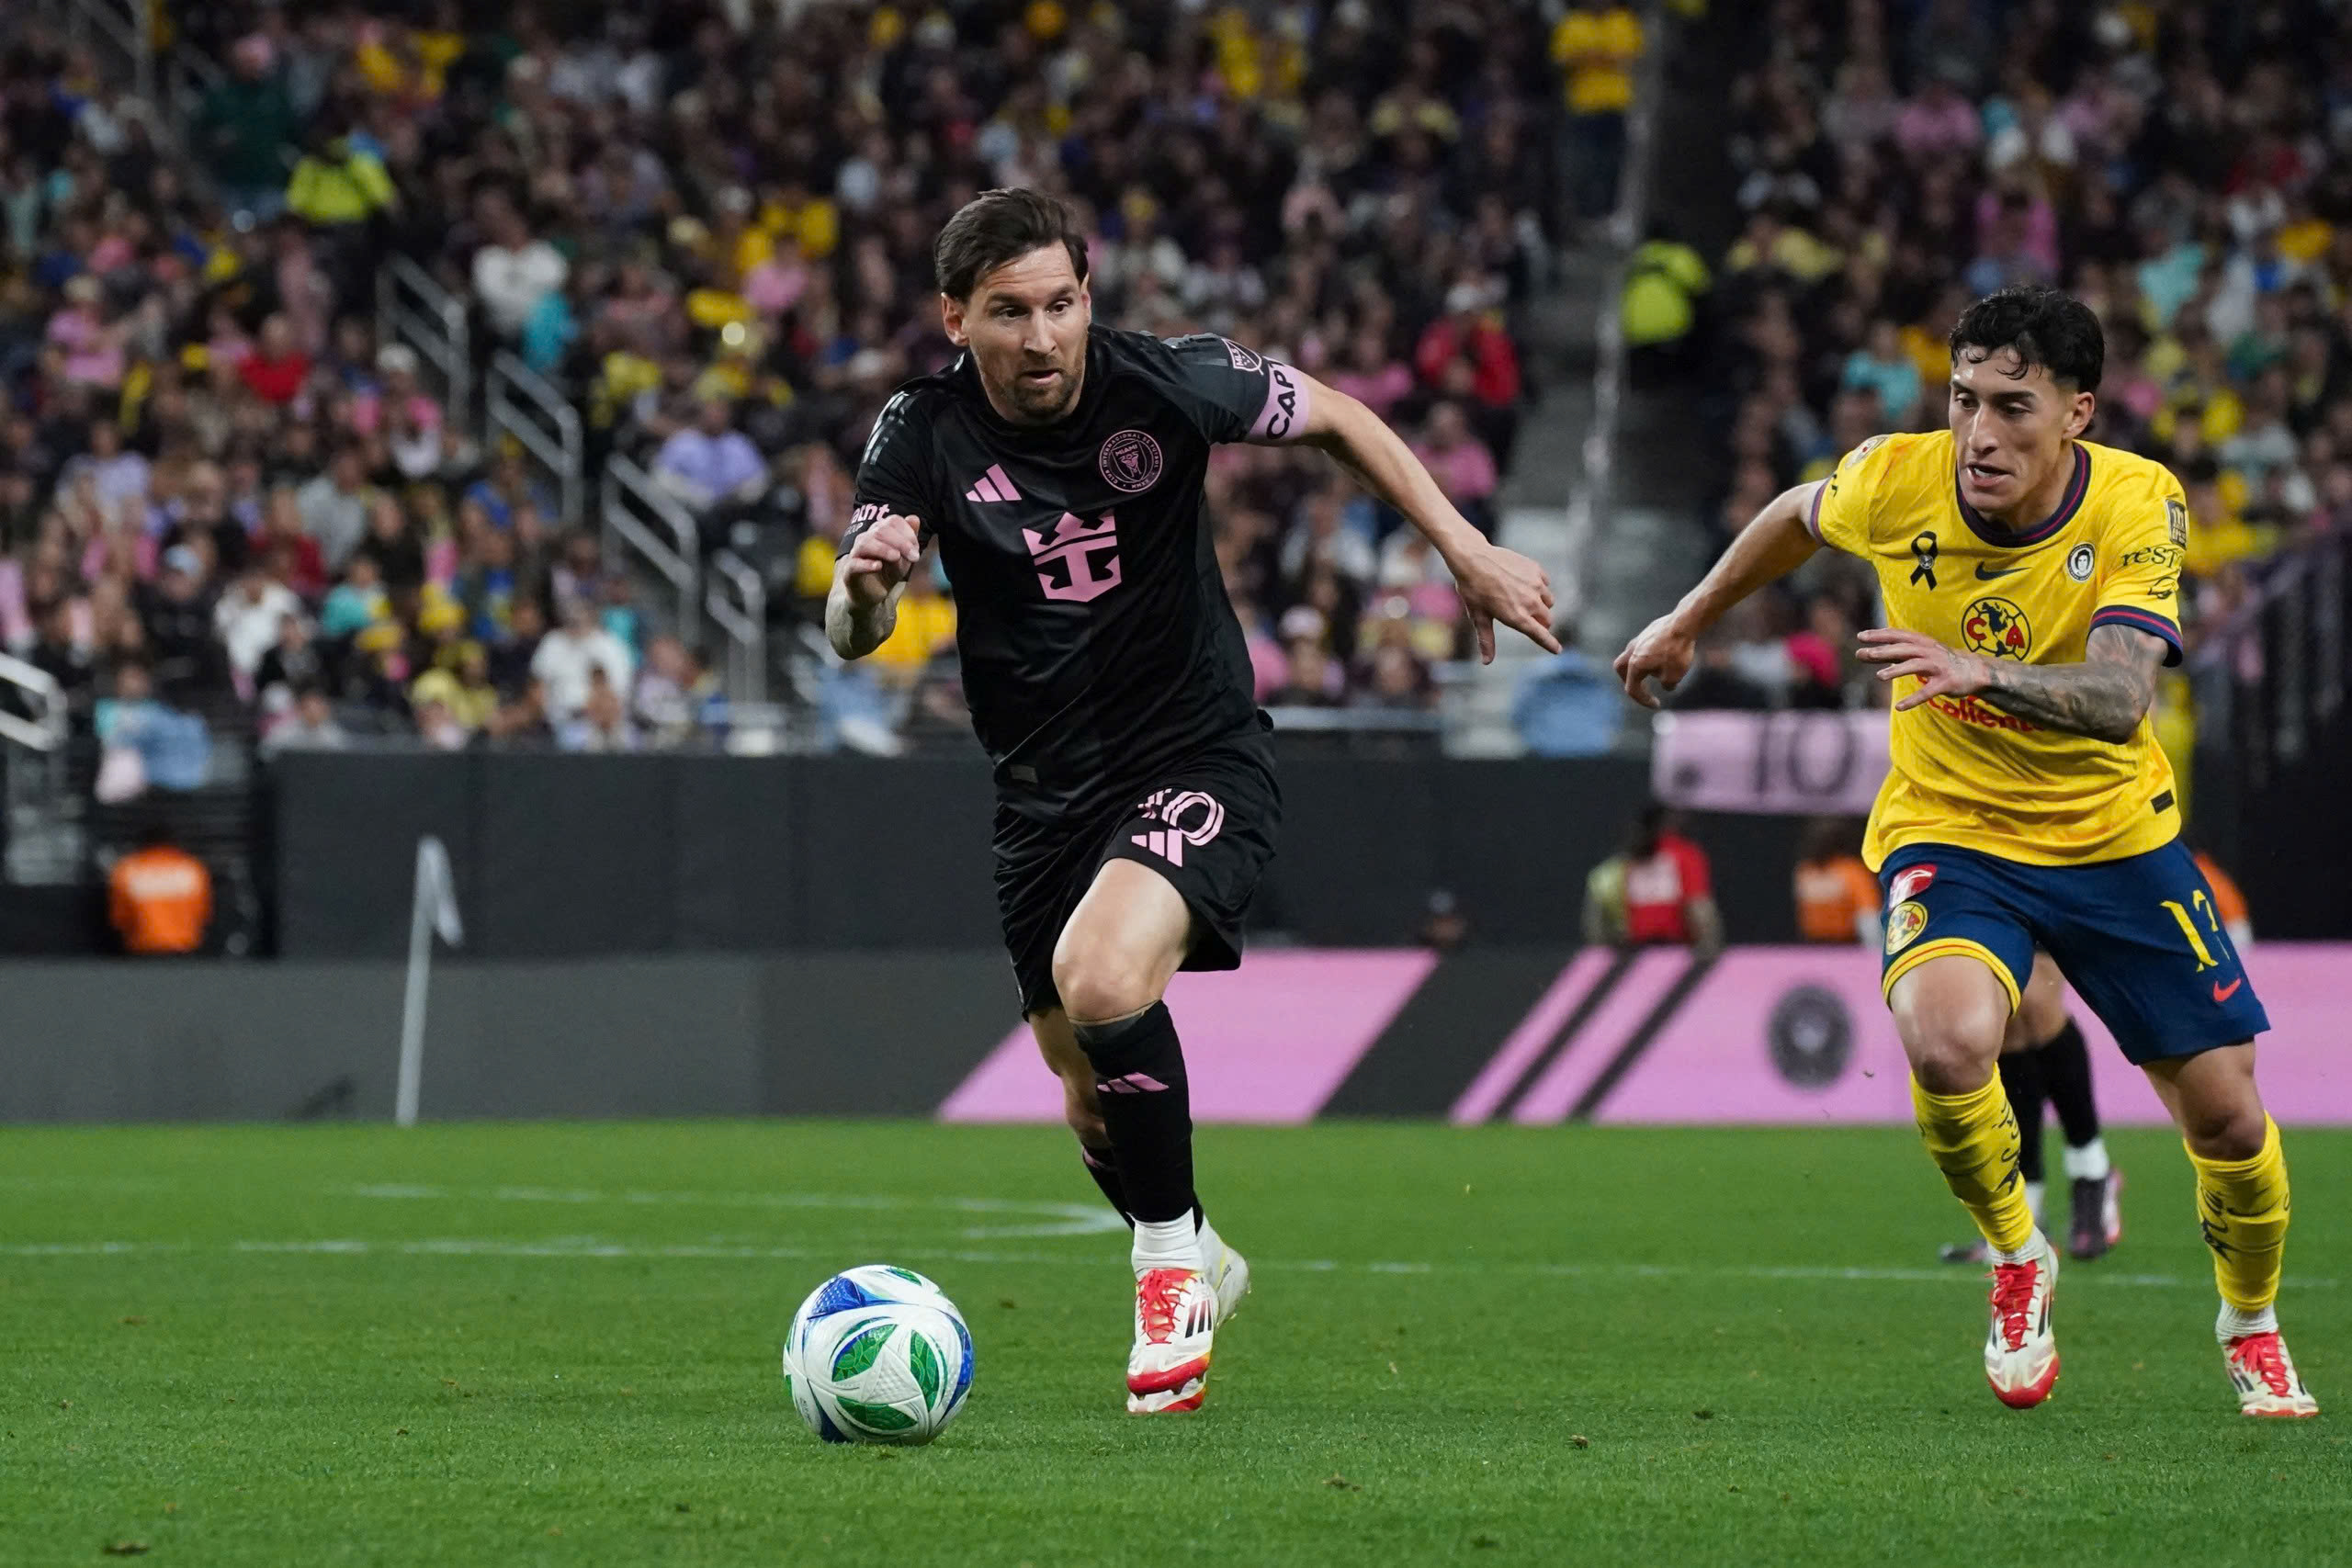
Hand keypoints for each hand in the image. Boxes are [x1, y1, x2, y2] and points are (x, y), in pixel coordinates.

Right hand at [841, 514, 921, 607]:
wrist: (874, 595)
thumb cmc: (889, 571)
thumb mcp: (905, 557)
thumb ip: (910, 538)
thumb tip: (914, 518)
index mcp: (879, 531)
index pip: (892, 521)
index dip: (907, 533)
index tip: (916, 550)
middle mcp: (865, 538)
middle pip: (880, 530)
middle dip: (901, 542)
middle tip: (914, 557)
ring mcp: (856, 554)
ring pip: (865, 543)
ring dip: (883, 549)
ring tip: (896, 557)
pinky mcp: (849, 571)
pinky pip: (854, 564)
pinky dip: (866, 564)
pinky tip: (878, 566)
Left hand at [1448, 541, 1557, 662]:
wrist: (1473, 558)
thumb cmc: (1473, 589)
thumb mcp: (1479, 617)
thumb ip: (1486, 640)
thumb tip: (1486, 662)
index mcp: (1517, 617)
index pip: (1540, 635)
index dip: (1550, 644)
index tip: (1558, 650)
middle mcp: (1530, 603)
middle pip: (1547, 619)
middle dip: (1540, 622)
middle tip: (1526, 617)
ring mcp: (1535, 585)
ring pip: (1549, 601)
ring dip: (1541, 604)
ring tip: (1522, 598)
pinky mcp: (1536, 570)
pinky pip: (1545, 583)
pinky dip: (1539, 586)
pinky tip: (1523, 583)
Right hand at [1613, 612, 1696, 708]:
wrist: (1684, 623)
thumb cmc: (1677, 651)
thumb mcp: (1675, 676)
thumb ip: (1667, 684)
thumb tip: (1667, 685)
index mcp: (1635, 665)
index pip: (1632, 688)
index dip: (1643, 700)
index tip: (1657, 705)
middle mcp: (1633, 651)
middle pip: (1622, 668)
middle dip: (1629, 681)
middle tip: (1641, 688)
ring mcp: (1640, 639)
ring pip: (1633, 656)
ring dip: (1641, 667)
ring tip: (1657, 672)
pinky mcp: (1650, 631)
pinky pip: (1644, 647)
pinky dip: (1650, 656)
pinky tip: (1665, 657)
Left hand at [1855, 626, 1988, 710]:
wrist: (1974, 670)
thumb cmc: (1938, 660)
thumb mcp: (1915, 653)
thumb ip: (1889, 654)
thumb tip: (1861, 654)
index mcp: (1921, 642)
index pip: (1898, 635)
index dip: (1880, 635)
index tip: (1861, 636)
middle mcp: (1929, 651)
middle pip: (1904, 649)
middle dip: (1884, 651)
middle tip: (1864, 653)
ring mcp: (1938, 667)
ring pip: (1915, 666)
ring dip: (1897, 670)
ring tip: (1879, 676)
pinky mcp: (1945, 683)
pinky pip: (1927, 692)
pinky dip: (1913, 700)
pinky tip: (1899, 707)